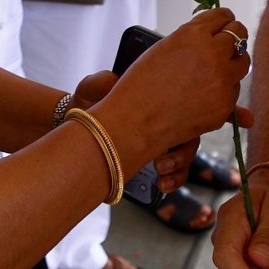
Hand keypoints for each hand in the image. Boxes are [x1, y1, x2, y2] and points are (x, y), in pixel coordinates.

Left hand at [81, 72, 204, 190]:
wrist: (79, 126)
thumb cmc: (89, 102)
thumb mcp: (91, 89)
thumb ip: (100, 83)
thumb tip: (114, 82)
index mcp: (153, 97)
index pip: (181, 103)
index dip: (184, 116)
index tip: (167, 129)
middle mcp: (163, 118)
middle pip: (190, 132)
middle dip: (182, 151)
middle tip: (160, 163)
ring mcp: (161, 141)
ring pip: (185, 153)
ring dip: (179, 167)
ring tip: (160, 175)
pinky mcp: (155, 161)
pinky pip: (175, 171)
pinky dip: (173, 180)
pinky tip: (161, 186)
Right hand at [98, 9, 249, 162]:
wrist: (136, 121)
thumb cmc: (141, 84)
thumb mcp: (163, 49)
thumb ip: (191, 40)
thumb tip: (214, 35)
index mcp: (193, 34)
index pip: (222, 16)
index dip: (223, 19)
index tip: (224, 22)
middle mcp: (212, 53)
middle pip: (239, 34)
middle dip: (234, 36)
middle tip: (227, 42)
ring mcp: (222, 79)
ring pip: (243, 62)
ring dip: (234, 62)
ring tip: (220, 67)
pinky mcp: (225, 104)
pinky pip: (234, 90)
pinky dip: (225, 89)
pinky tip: (207, 92)